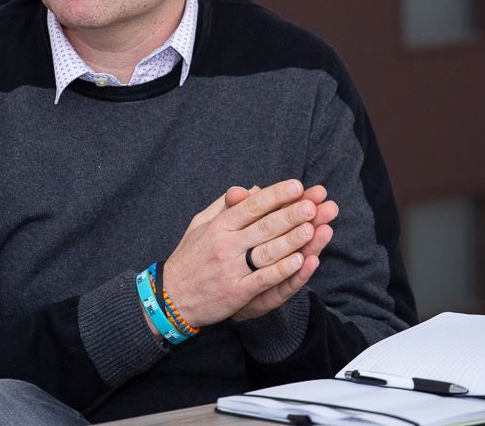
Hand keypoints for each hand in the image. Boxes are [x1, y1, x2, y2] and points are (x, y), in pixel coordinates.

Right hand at [163, 180, 322, 328]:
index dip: (275, 195)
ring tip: (312, 228)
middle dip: (290, 214)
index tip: (296, 185)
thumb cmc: (189, 258)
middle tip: (313, 204)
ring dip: (291, 240)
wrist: (171, 298)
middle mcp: (225, 245)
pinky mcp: (236, 293)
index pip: (251, 206)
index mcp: (218, 226)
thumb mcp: (200, 225)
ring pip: (266, 251)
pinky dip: (281, 270)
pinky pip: (262, 279)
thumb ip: (225, 206)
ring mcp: (231, 269)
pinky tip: (299, 261)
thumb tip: (253, 189)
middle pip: (263, 226)